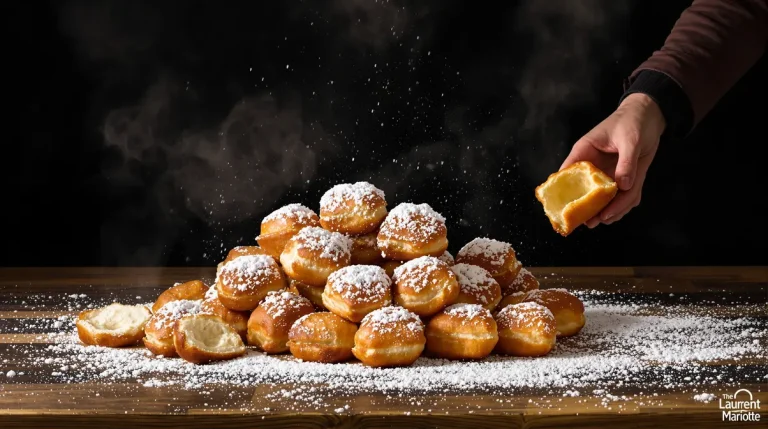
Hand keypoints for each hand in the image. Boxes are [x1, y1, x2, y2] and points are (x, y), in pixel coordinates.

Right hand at [560, 93, 665, 227]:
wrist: (650, 115)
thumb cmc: (632, 120)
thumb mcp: (630, 139)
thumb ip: (626, 162)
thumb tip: (622, 186)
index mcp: (586, 152)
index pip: (569, 172)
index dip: (565, 189)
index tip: (565, 207)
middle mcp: (595, 165)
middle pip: (586, 190)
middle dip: (590, 208)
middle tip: (591, 222)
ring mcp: (609, 172)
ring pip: (605, 196)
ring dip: (610, 209)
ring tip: (610, 219)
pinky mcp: (623, 176)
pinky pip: (623, 194)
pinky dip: (626, 203)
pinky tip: (626, 207)